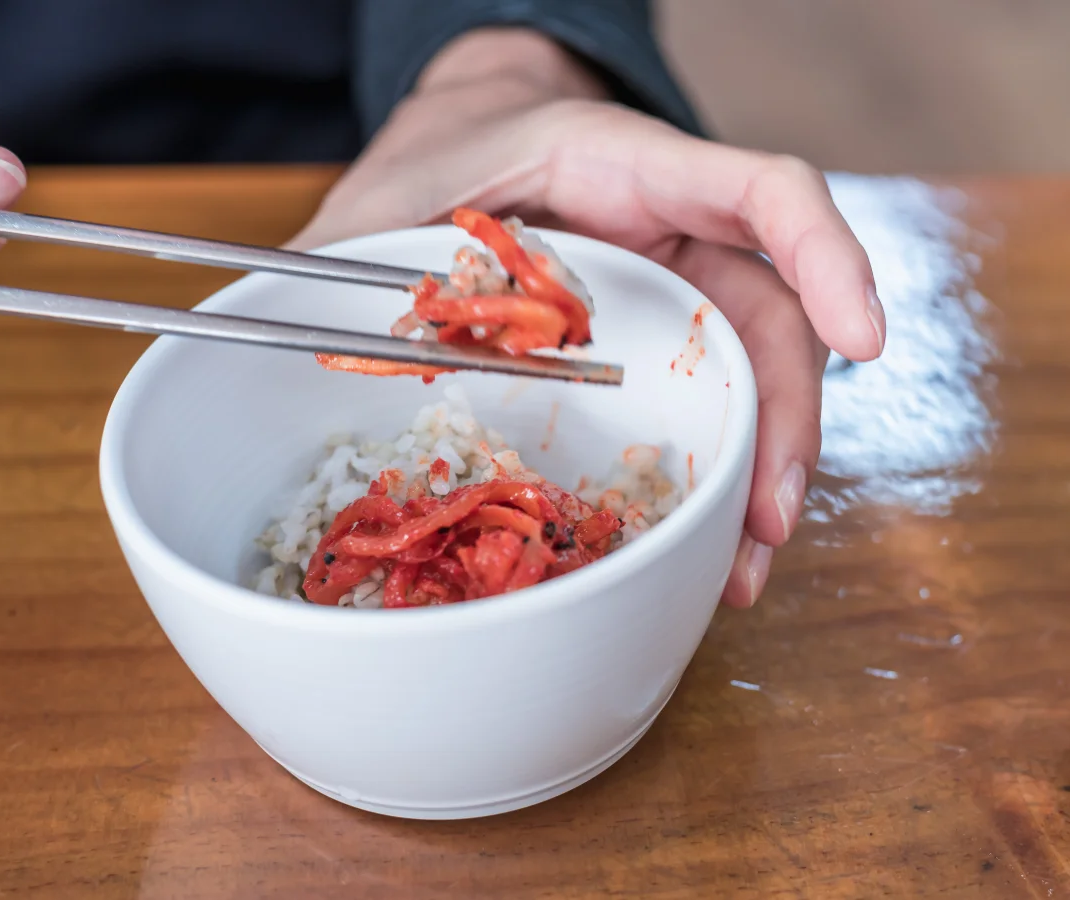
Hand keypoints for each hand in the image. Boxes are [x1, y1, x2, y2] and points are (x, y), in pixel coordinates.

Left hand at [289, 28, 884, 607]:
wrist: (459, 149)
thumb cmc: (430, 160)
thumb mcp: (375, 202)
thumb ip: (333, 258)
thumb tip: (243, 326)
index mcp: (618, 169)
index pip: (760, 193)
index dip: (826, 258)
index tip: (863, 338)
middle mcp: (666, 233)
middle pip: (766, 317)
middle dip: (786, 423)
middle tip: (769, 525)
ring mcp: (667, 291)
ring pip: (746, 375)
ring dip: (759, 471)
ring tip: (743, 566)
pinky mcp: (651, 345)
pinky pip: (700, 401)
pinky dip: (710, 470)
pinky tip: (696, 536)